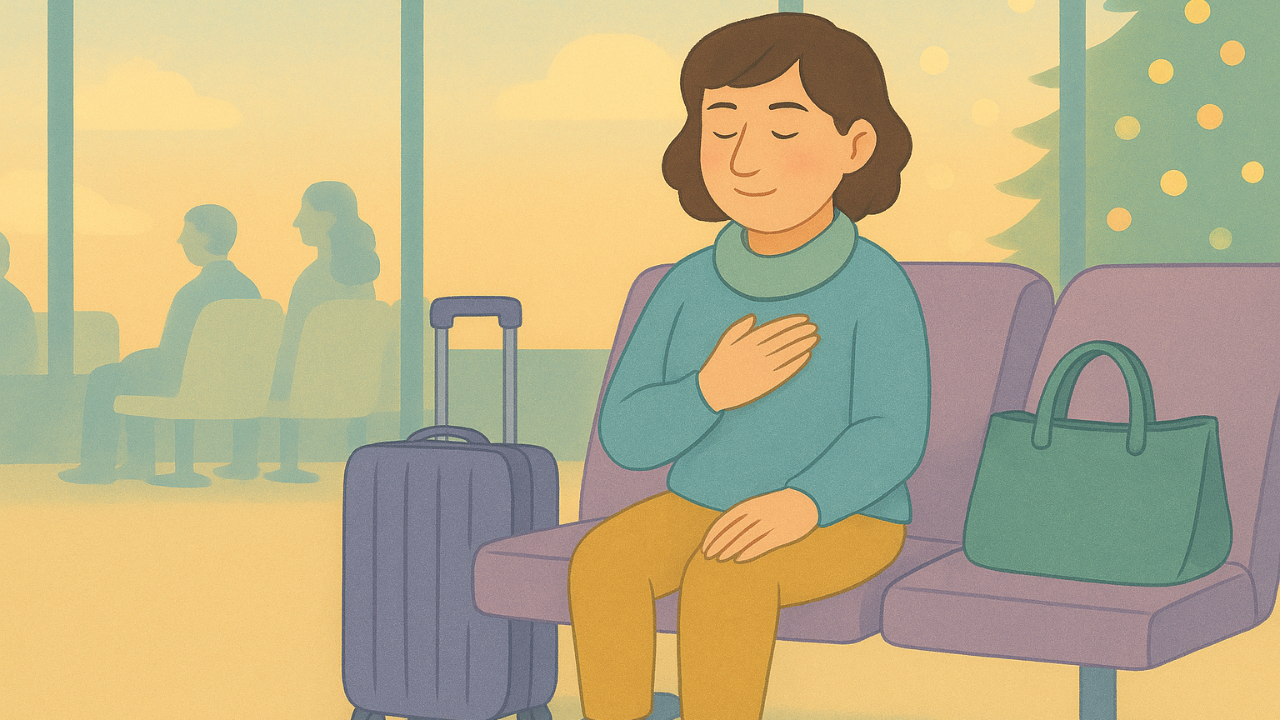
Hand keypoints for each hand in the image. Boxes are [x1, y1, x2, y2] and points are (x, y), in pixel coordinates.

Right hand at [697, 313, 818, 411]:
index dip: (791, 323)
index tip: (804, 319)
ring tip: (814, 339)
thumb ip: (738, 328)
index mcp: (748, 342)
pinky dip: (796, 363)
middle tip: (814, 327)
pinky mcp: (766, 383)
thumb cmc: (718, 365)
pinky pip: (785, 371)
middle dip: (800, 332)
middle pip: (784, 340)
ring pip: (787, 354)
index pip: (775, 329)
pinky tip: (806, 356)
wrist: (712, 392)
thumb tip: (753, 317)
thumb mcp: (724, 343)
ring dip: (802, 345)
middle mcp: (757, 354)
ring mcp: (762, 369)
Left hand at [701, 488, 819, 562]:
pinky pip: (763, 544)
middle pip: (733, 531)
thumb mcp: (758, 505)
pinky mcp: (782, 533)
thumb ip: (743, 516)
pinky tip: (739, 559)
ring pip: (746, 538)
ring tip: (720, 559)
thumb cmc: (777, 505)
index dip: (714, 534)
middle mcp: (759, 513)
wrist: (806, 499)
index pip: (726, 520)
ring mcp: (770, 523)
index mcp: (751, 504)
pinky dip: (750, 552)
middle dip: (719, 544)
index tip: (704, 546)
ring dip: (730, 549)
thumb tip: (723, 532)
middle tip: (708, 556)